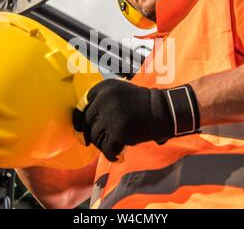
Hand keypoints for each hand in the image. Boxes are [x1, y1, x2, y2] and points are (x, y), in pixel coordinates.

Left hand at [72, 79, 199, 161]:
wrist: (163, 109)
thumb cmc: (139, 103)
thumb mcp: (118, 91)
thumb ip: (100, 101)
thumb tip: (81, 123)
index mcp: (102, 88)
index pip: (81, 108)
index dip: (80, 122)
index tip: (82, 130)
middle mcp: (104, 100)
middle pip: (87, 124)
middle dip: (91, 135)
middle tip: (100, 141)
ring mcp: (111, 116)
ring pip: (95, 138)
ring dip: (103, 145)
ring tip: (113, 146)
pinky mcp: (119, 132)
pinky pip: (107, 149)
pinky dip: (112, 155)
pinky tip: (119, 156)